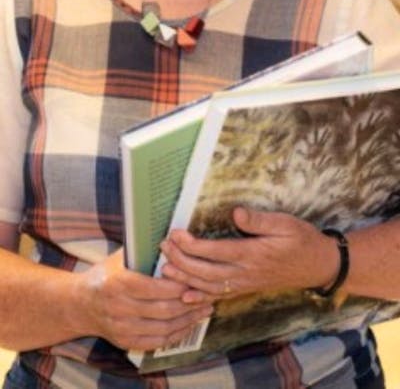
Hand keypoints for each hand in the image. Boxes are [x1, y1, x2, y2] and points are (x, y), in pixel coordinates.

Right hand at [76, 248, 212, 350]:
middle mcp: (119, 308)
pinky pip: (157, 342)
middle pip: (163, 310)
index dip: (178, 285)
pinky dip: (176, 334)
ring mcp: (121, 328)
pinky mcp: (125, 342)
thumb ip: (145, 250)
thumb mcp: (121, 257)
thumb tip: (175, 236)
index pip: (155, 288)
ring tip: (204, 309)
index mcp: (118, 283)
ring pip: (163, 328)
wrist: (81, 303)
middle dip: (189, 303)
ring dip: (188, 320)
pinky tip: (189, 324)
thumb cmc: (106, 274)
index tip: (196, 279)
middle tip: (208, 295)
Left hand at [160, 208, 338, 302]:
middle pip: (206, 272)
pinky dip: (200, 297)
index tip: (175, 235)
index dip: (192, 246)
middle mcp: (246, 273)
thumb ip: (259, 221)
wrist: (318, 265)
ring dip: (185, 278)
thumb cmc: (302, 240)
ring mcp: (245, 284)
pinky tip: (185, 296)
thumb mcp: (285, 223)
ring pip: (209, 286)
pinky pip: (220, 296)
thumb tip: (236, 214)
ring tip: (165, 268)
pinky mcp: (247, 288)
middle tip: (163, 247)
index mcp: (253, 255)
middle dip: (181, 261)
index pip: (215, 252)